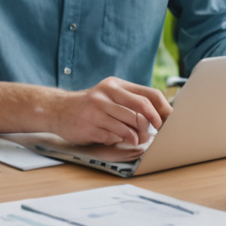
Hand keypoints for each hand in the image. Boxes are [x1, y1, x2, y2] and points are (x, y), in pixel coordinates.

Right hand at [51, 77, 172, 146]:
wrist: (58, 110)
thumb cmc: (90, 106)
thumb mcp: (108, 95)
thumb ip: (129, 101)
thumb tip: (159, 116)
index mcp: (115, 85)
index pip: (148, 94)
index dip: (162, 109)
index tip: (167, 121)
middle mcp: (107, 93)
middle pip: (142, 107)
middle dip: (153, 123)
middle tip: (154, 133)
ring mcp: (98, 109)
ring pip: (130, 125)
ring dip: (138, 136)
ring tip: (136, 139)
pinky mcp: (91, 125)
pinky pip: (115, 136)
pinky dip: (120, 140)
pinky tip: (117, 139)